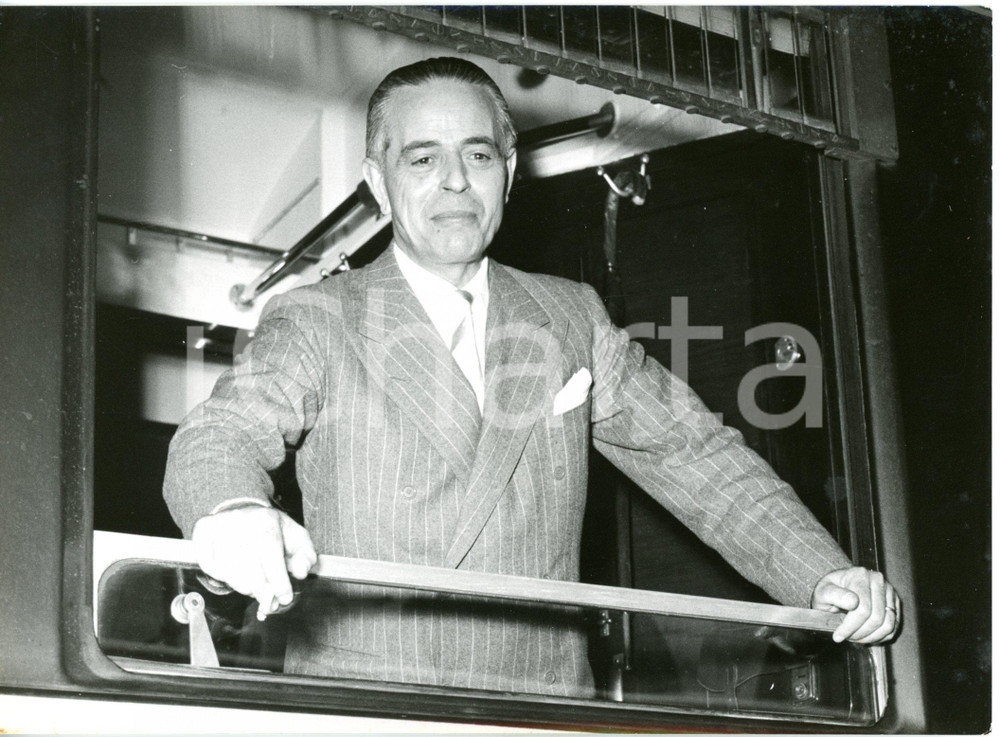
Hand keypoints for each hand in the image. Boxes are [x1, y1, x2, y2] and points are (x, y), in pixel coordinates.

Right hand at [191, 506, 317, 618]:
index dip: (277, 579)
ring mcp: (219, 524)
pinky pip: (209, 565)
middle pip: (248, 565)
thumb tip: (300, 572)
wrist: (244, 512)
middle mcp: (240, 519)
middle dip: (261, 589)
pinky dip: (222, 577)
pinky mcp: (202, 530)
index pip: (270, 552)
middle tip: (268, 599)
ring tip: (253, 587)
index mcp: (266, 519)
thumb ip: (305, 557)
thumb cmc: (272, 530)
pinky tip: (234, 574)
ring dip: (242, 586)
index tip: (284, 597)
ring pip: (227, 569)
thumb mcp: (296, 539)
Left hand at [811, 566, 899, 643]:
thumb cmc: (828, 591)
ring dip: (871, 637)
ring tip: (855, 637)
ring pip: (888, 624)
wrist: (837, 588)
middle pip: (876, 618)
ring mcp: (889, 591)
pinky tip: (865, 636)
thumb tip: (853, 602)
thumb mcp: (823, 591)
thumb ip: (834, 595)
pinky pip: (893, 627)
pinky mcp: (894, 603)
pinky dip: (880, 637)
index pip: (863, 609)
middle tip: (847, 637)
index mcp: (860, 575)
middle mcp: (878, 580)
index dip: (850, 627)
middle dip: (860, 633)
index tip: (838, 636)